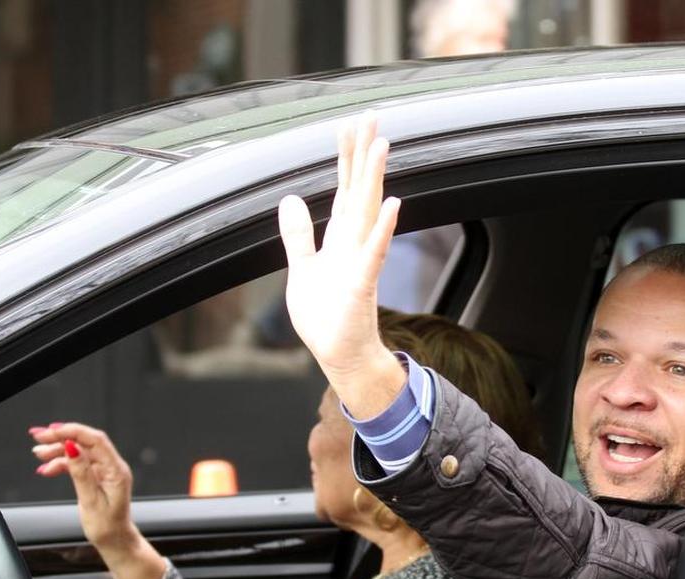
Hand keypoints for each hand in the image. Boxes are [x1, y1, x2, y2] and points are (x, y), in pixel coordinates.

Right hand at [29, 422, 164, 578]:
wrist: (115, 540)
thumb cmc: (107, 526)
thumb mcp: (90, 501)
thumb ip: (81, 473)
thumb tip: (72, 448)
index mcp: (116, 471)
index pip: (96, 441)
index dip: (73, 431)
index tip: (51, 431)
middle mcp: (112, 467)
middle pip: (86, 442)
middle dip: (61, 437)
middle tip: (38, 437)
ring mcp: (104, 470)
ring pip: (79, 451)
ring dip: (57, 450)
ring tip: (38, 453)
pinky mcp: (97, 475)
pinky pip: (78, 462)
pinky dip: (61, 463)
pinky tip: (46, 468)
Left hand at [278, 113, 405, 418]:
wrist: (340, 355)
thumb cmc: (326, 318)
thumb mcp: (303, 268)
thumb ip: (298, 235)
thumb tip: (290, 199)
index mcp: (340, 240)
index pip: (345, 190)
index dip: (346, 158)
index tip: (349, 125)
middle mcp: (354, 245)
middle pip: (360, 191)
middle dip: (365, 155)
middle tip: (372, 117)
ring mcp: (360, 263)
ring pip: (369, 213)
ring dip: (376, 180)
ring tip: (383, 146)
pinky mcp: (362, 285)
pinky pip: (374, 253)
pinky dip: (383, 230)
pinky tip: (394, 206)